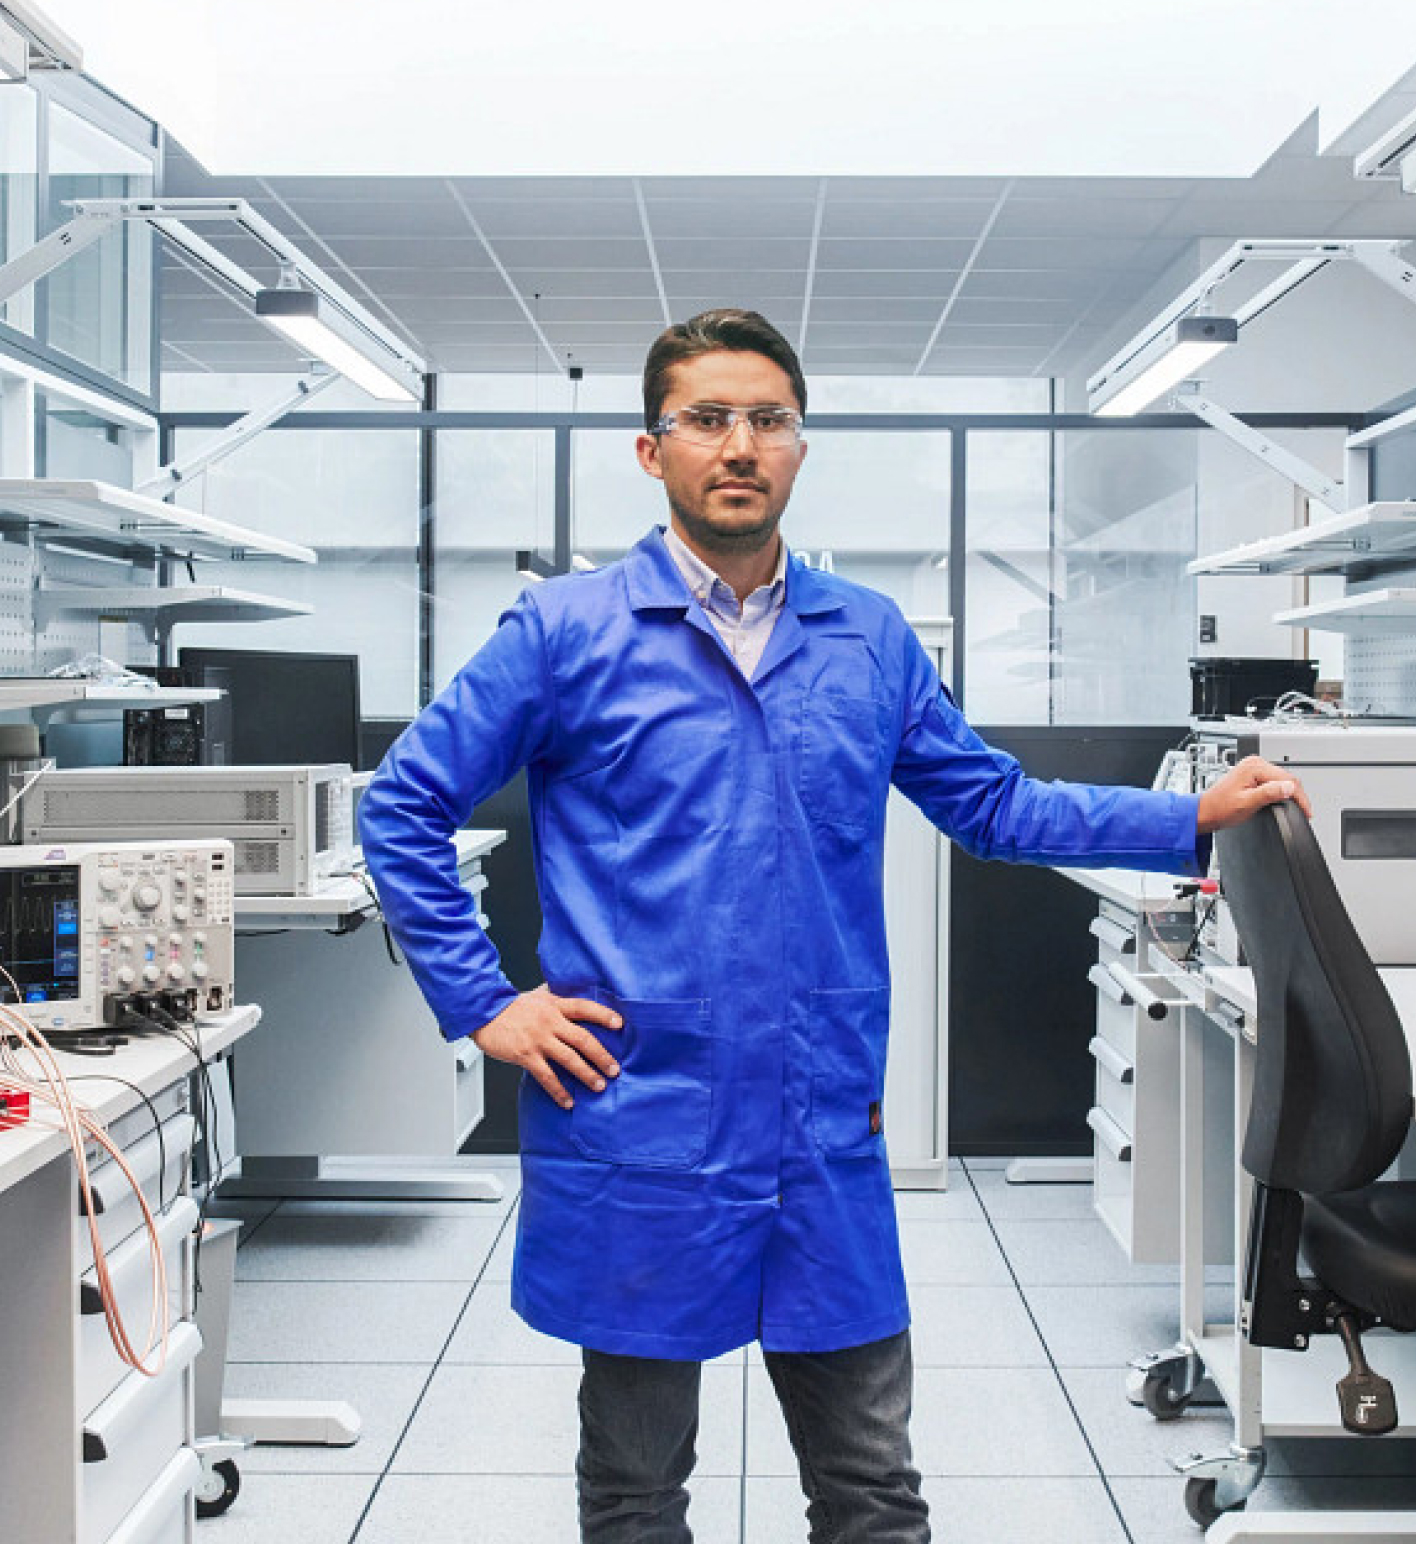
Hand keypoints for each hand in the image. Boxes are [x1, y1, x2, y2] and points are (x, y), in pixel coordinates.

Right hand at [473, 986, 621, 1109]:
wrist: (483, 1012)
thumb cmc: (509, 1006)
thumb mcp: (535, 994)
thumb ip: (553, 995)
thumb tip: (567, 987)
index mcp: (554, 1005)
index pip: (584, 1008)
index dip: (603, 1015)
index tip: (620, 1025)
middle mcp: (550, 1021)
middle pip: (583, 1038)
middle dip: (602, 1056)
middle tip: (614, 1069)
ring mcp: (538, 1039)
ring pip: (569, 1059)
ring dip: (587, 1074)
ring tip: (599, 1085)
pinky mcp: (525, 1055)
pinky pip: (547, 1076)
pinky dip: (559, 1091)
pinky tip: (567, 1101)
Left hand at [1197, 755, 1313, 833]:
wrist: (1207, 812)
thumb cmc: (1220, 808)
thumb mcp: (1247, 803)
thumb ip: (1269, 794)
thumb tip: (1289, 787)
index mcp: (1254, 766)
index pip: (1288, 778)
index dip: (1300, 797)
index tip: (1307, 811)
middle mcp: (1255, 763)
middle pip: (1287, 778)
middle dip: (1298, 795)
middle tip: (1306, 812)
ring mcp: (1254, 768)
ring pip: (1283, 780)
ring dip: (1291, 794)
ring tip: (1298, 808)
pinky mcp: (1254, 775)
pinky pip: (1275, 781)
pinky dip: (1282, 792)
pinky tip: (1286, 801)